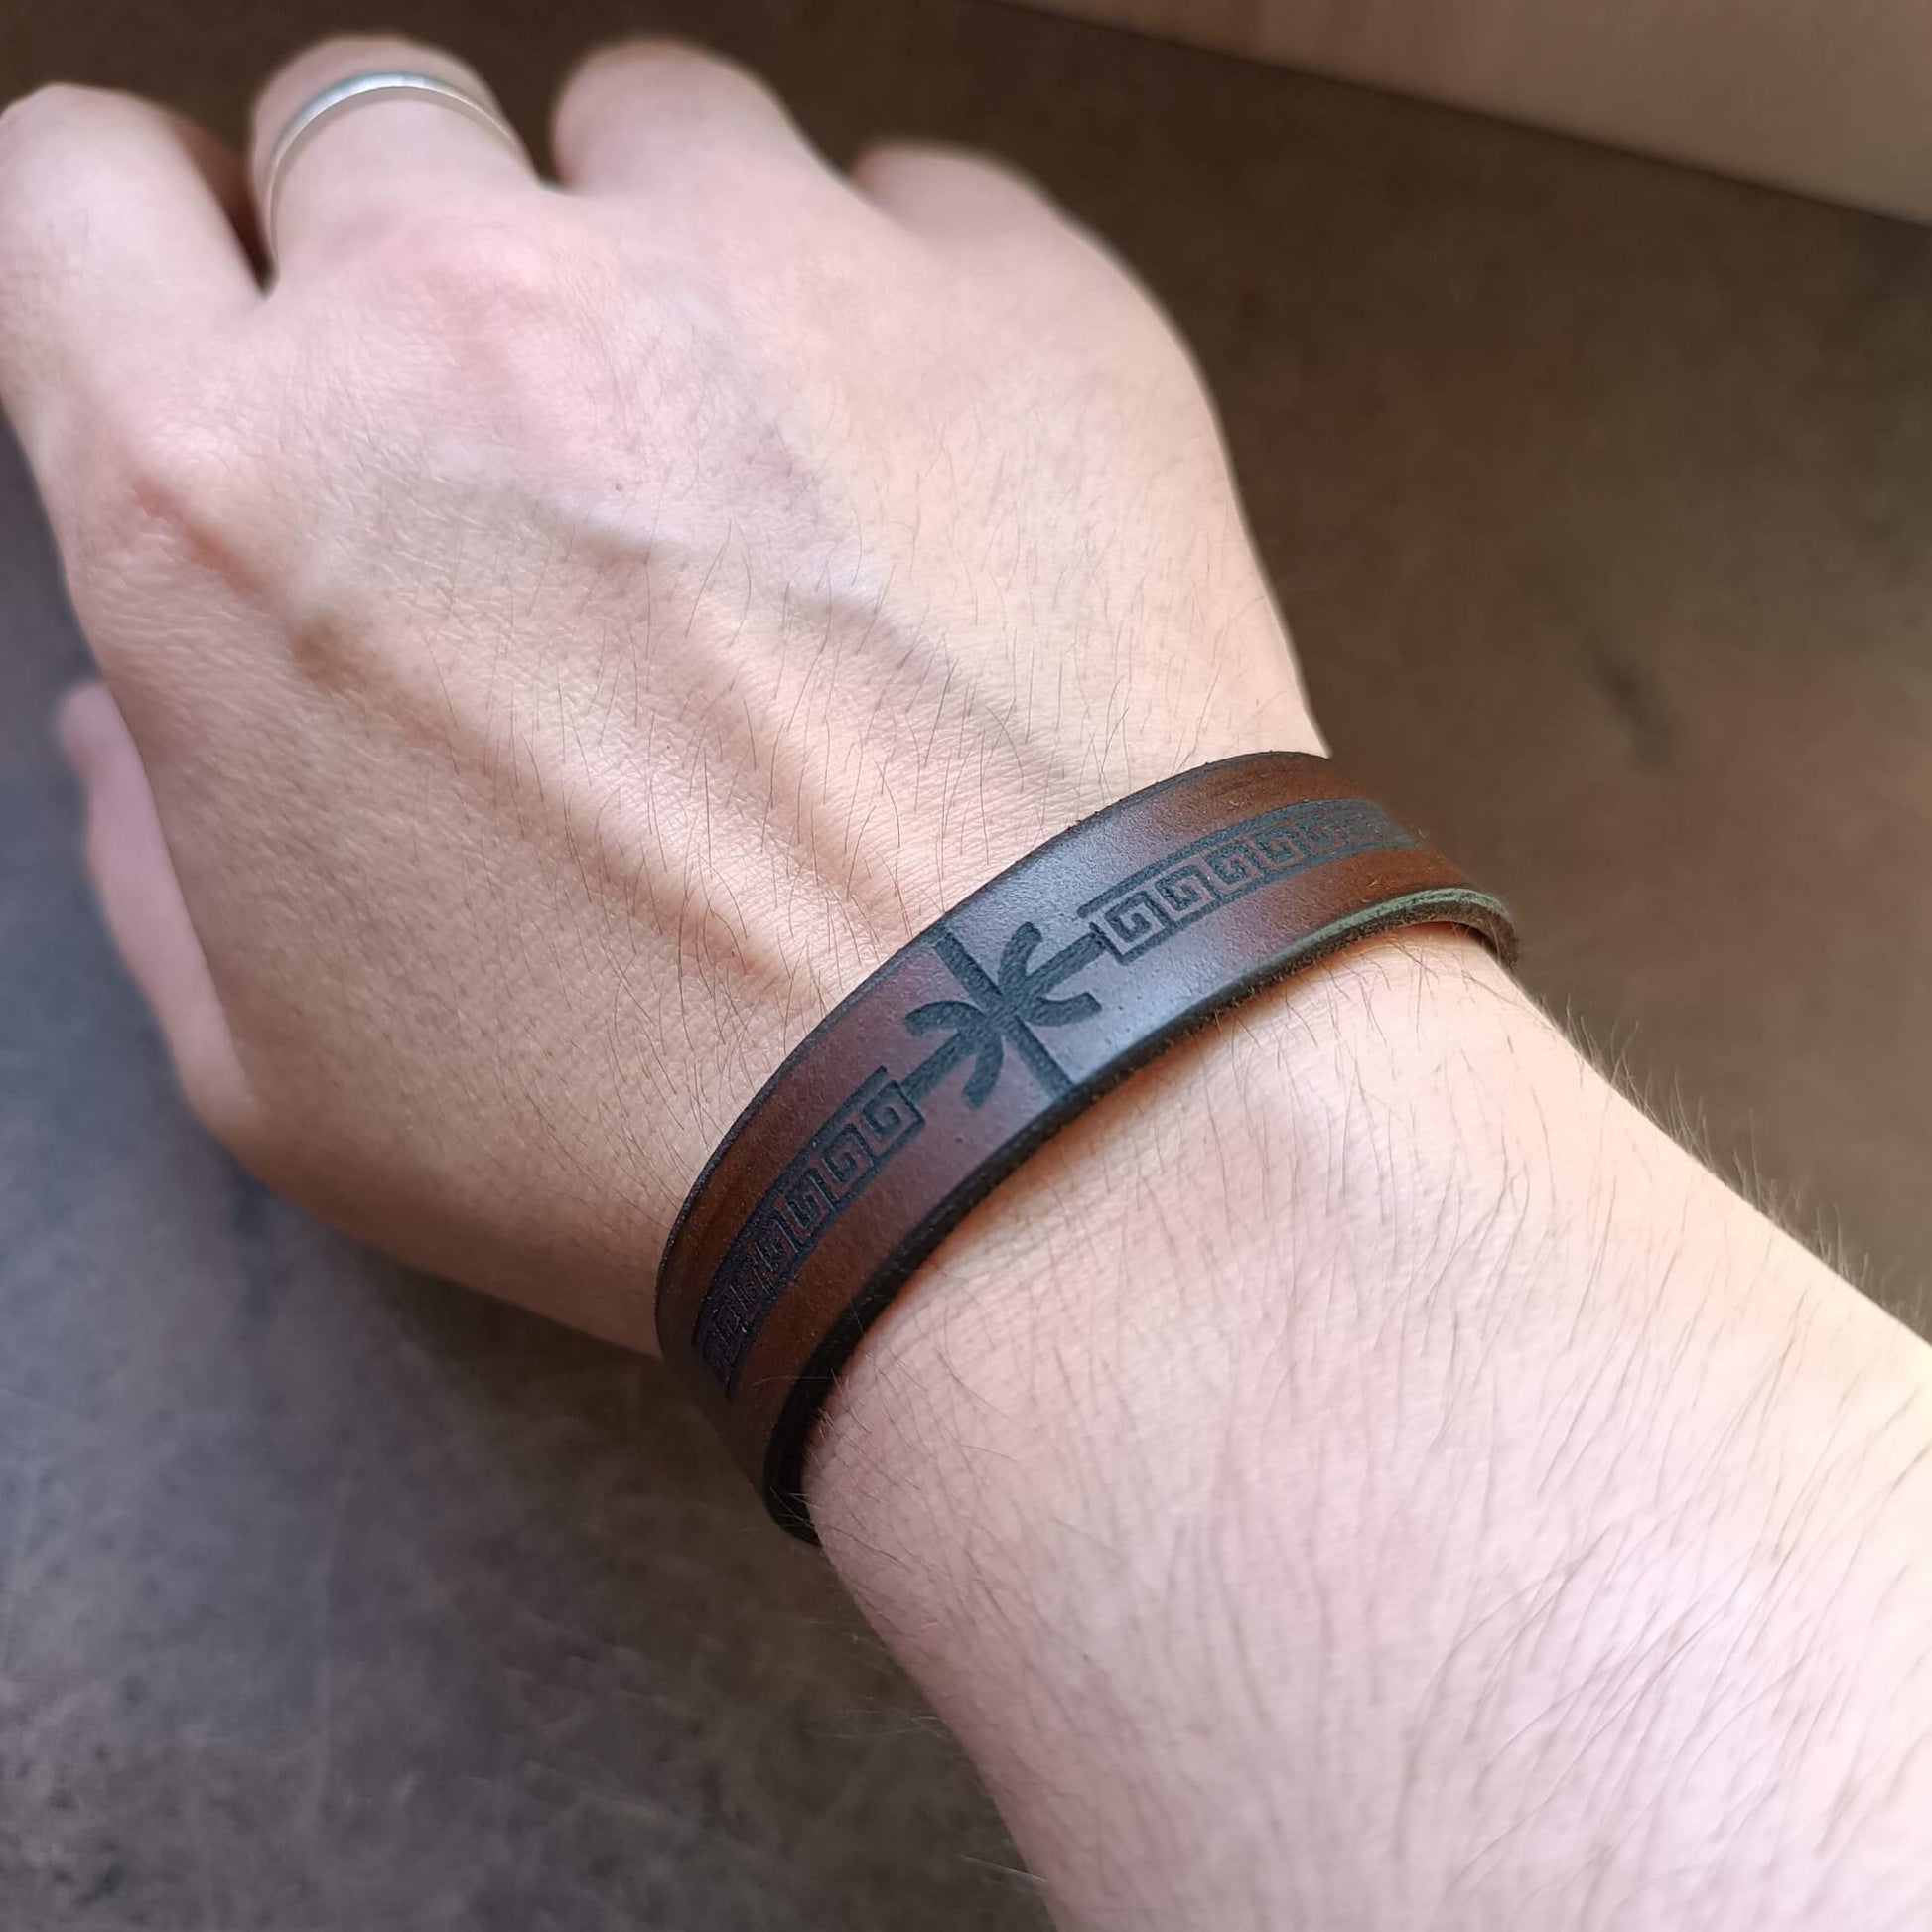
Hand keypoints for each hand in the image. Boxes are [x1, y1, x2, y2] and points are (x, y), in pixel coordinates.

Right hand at [0, 36, 1315, 1347]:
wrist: (1034, 1117)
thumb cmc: (651, 1137)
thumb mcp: (285, 1076)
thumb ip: (160, 847)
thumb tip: (140, 709)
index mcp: (230, 491)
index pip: (77, 192)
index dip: (147, 252)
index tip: (231, 322)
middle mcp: (471, 315)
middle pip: (368, 126)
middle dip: (408, 259)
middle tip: (521, 447)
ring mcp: (764, 266)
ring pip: (646, 130)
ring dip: (661, 258)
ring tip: (761, 472)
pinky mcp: (1012, 291)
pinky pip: (908, 202)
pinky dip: (899, 308)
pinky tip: (940, 492)